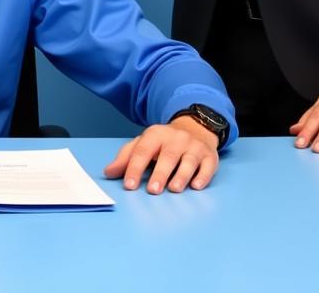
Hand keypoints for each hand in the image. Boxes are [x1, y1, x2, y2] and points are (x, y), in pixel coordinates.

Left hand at [103, 117, 219, 193]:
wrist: (194, 128)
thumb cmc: (164, 142)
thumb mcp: (143, 143)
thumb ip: (126, 157)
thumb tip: (108, 172)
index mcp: (155, 135)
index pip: (142, 151)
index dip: (135, 168)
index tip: (129, 185)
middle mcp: (175, 139)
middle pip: (167, 156)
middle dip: (160, 174)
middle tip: (153, 190)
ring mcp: (194, 147)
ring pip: (188, 161)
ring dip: (181, 176)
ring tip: (174, 189)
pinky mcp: (210, 156)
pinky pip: (208, 166)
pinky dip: (203, 176)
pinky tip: (196, 186)